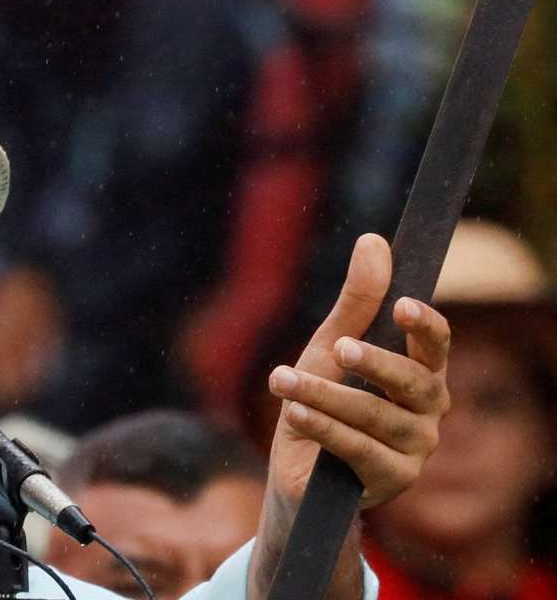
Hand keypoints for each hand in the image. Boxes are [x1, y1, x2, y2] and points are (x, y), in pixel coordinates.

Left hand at [247, 233, 450, 599]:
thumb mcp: (330, 346)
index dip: (424, 326)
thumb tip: (374, 240)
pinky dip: (323, 428)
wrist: (299, 472)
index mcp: (422, 374)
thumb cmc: (322, 399)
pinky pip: (358, 450)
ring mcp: (414, 449)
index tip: (401, 305)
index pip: (437, 345)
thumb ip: (356, 302)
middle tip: (339, 345)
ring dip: (326, 395)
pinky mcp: (391, 481)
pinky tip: (294, 412)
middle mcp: (428, 412)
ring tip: (283, 378)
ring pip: (376, 417)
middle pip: (414, 382)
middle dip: (375, 362)